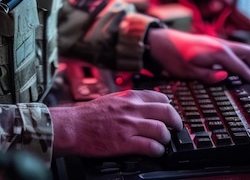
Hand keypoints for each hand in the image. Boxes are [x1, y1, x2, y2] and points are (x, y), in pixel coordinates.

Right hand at [50, 89, 181, 157]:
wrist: (73, 126)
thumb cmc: (89, 115)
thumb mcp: (112, 100)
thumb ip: (128, 102)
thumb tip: (143, 106)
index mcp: (129, 97)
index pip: (160, 97)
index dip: (169, 106)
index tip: (170, 114)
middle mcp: (132, 109)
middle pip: (166, 111)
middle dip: (176, 121)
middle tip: (177, 129)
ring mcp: (129, 125)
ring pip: (161, 129)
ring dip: (167, 138)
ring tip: (164, 142)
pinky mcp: (125, 143)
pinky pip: (151, 146)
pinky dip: (157, 150)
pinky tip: (155, 152)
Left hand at [146, 28, 249, 90]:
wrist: (160, 43)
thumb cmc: (172, 57)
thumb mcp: (188, 72)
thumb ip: (208, 76)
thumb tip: (225, 77)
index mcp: (218, 52)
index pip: (243, 68)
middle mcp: (220, 44)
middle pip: (248, 53)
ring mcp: (216, 42)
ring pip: (241, 50)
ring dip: (246, 63)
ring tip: (243, 78)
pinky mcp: (211, 43)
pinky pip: (232, 50)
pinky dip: (236, 59)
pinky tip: (229, 70)